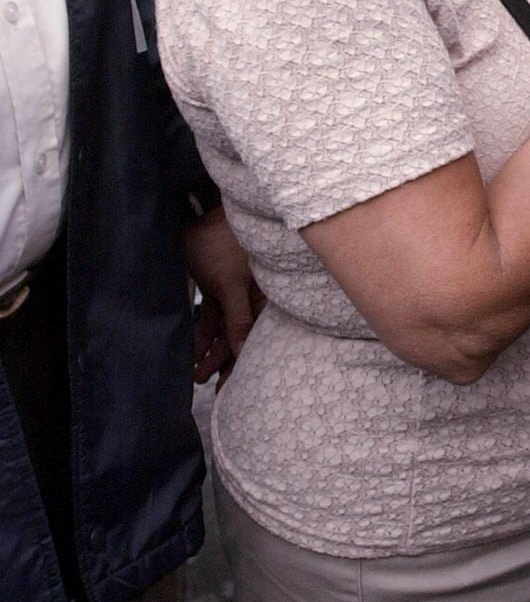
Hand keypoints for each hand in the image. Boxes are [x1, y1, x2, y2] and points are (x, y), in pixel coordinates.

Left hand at [184, 207, 262, 383]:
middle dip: (224, 362)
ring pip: (224, 329)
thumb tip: (244, 351)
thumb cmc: (225, 245)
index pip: (257, 337)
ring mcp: (236, 294)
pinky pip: (213, 317)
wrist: (206, 214)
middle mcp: (254, 298)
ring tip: (196, 373)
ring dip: (210, 350)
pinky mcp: (220, 289)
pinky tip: (193, 349)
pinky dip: (203, 332)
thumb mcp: (231, 286)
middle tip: (211, 386)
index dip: (245, 362)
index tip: (233, 387)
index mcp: (265, 297)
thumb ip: (238, 320)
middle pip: (241, 338)